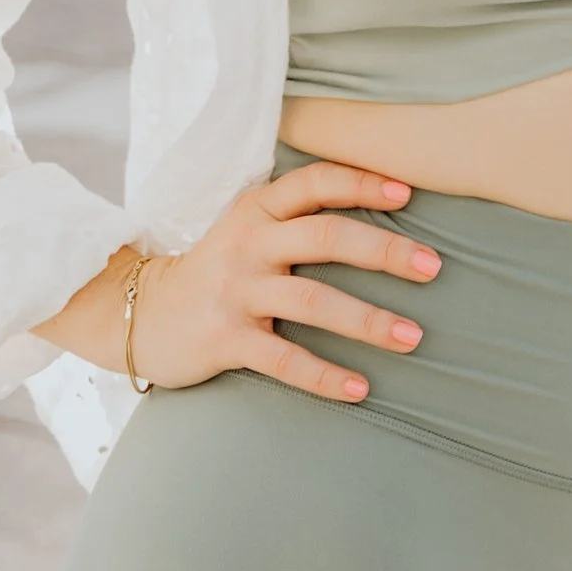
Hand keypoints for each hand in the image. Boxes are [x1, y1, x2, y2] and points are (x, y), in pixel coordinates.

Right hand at [127, 161, 437, 400]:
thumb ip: (296, 219)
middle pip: (326, 236)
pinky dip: (324, 375)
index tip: (409, 192)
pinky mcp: (225, 339)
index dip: (362, 182)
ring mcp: (236, 291)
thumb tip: (377, 213)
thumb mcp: (247, 230)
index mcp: (257, 210)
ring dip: (368, 320)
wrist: (138, 314)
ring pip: (313, 300)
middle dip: (384, 250)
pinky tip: (359, 388)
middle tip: (433, 266)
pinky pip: (283, 358)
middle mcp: (249, 244)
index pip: (315, 183)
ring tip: (413, 337)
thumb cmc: (216, 271)